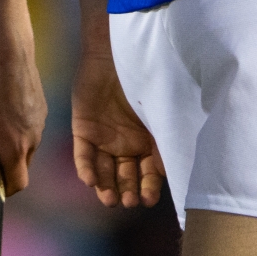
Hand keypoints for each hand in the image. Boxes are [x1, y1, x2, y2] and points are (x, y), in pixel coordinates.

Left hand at [0, 26, 45, 195]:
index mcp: (15, 149)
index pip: (18, 184)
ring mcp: (40, 125)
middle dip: (6, 165)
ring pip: (26, 146)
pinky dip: (18, 127)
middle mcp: (33, 141)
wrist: (10, 57)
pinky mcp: (42, 110)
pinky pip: (30, 128)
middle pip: (22, 166)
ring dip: (12, 144)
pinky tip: (4, 108)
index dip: (5, 188)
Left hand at [71, 49, 162, 207]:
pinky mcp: (84, 130)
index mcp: (149, 142)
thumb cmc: (148, 81)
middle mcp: (127, 144)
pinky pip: (83, 155)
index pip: (149, 173)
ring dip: (106, 186)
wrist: (118, 53)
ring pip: (104, 170)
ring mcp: (104, 138)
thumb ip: (166, 143)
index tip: (149, 200)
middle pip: (126, 175)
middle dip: (128, 191)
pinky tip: (91, 181)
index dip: (149, 187)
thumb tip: (174, 173)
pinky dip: (86, 169)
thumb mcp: (162, 115)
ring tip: (110, 199)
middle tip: (129, 202)